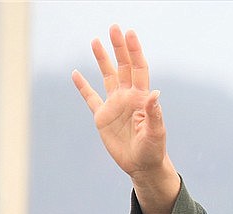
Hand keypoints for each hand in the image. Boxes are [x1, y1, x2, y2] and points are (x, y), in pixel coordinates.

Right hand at [72, 25, 179, 213]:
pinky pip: (90, 98)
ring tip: (96, 41)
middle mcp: (127, 98)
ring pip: (107, 77)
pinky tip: (75, 74)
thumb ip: (154, 114)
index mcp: (141, 99)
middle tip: (114, 28)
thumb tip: (155, 94)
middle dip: (119, 48)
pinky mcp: (102, 117)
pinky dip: (82, 87)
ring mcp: (114, 106)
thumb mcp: (156, 133)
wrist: (142, 166)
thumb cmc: (153, 150)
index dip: (134, 52)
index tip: (130, 34)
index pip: (138, 69)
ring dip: (102, 60)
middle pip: (123, 67)